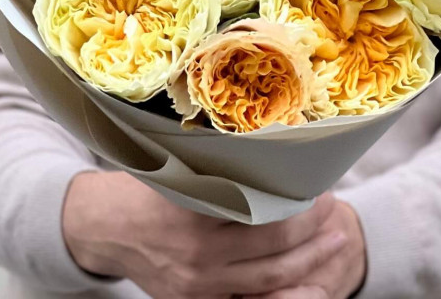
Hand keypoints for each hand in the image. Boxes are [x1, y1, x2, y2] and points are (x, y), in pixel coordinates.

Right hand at [62, 171, 346, 297]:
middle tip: (336, 211)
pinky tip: (308, 282)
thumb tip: (276, 155)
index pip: (265, 215)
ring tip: (334, 242)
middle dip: (313, 234)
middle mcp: (199, 257)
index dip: (300, 206)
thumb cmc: (147, 186)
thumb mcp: (181, 169)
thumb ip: (222, 170)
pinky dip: (282, 292)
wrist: (104, 226)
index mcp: (195, 216)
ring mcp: (197, 286)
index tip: (322, 187)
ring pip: (268, 280)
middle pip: (273, 251)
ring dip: (308, 262)